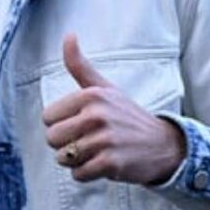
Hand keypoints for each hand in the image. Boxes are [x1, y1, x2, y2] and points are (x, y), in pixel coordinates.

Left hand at [41, 33, 185, 184]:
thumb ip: (79, 65)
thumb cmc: (126, 115)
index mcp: (91, 95)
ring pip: (64, 158)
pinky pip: (78, 174)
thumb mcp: (104, 87)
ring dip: (77, 160)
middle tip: (88, 139)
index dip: (60, 124)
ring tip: (96, 151)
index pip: (47, 117)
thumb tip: (68, 35)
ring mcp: (105, 140)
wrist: (161, 144)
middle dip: (65, 144)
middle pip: (52, 139)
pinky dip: (86, 173)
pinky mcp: (111, 163)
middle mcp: (97, 115)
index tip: (79, 123)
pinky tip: (102, 163)